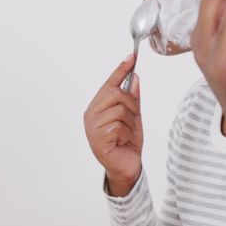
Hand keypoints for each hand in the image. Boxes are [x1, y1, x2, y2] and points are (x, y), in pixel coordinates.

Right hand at [84, 55, 142, 195]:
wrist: (127, 168)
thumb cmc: (127, 143)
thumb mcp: (134, 117)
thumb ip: (133, 99)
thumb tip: (134, 78)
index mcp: (97, 107)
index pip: (109, 84)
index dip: (120, 70)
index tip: (131, 57)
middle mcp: (91, 114)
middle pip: (116, 94)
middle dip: (131, 105)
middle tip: (132, 120)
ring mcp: (92, 127)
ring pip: (120, 110)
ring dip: (130, 123)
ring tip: (125, 134)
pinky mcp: (98, 139)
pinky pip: (119, 125)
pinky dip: (127, 134)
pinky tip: (122, 142)